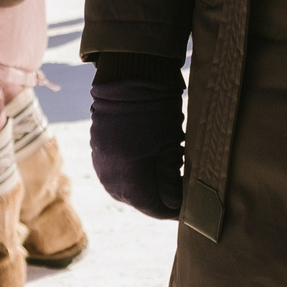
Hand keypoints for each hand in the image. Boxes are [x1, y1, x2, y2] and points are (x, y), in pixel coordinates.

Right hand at [89, 69, 184, 218]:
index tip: (188, 208)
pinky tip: (150, 166)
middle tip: (181, 191)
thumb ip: (169, 179)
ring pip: (126, 189)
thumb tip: (174, 204)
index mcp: (127, 173)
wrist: (129, 77)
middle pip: (137, 200)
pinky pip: (116, 175)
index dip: (171, 210)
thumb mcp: (170, 146)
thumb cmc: (157, 108)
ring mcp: (100, 162)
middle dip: (159, 199)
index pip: (151, 206)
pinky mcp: (97, 151)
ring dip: (146, 188)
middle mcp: (109, 172)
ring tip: (168, 176)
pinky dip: (134, 175)